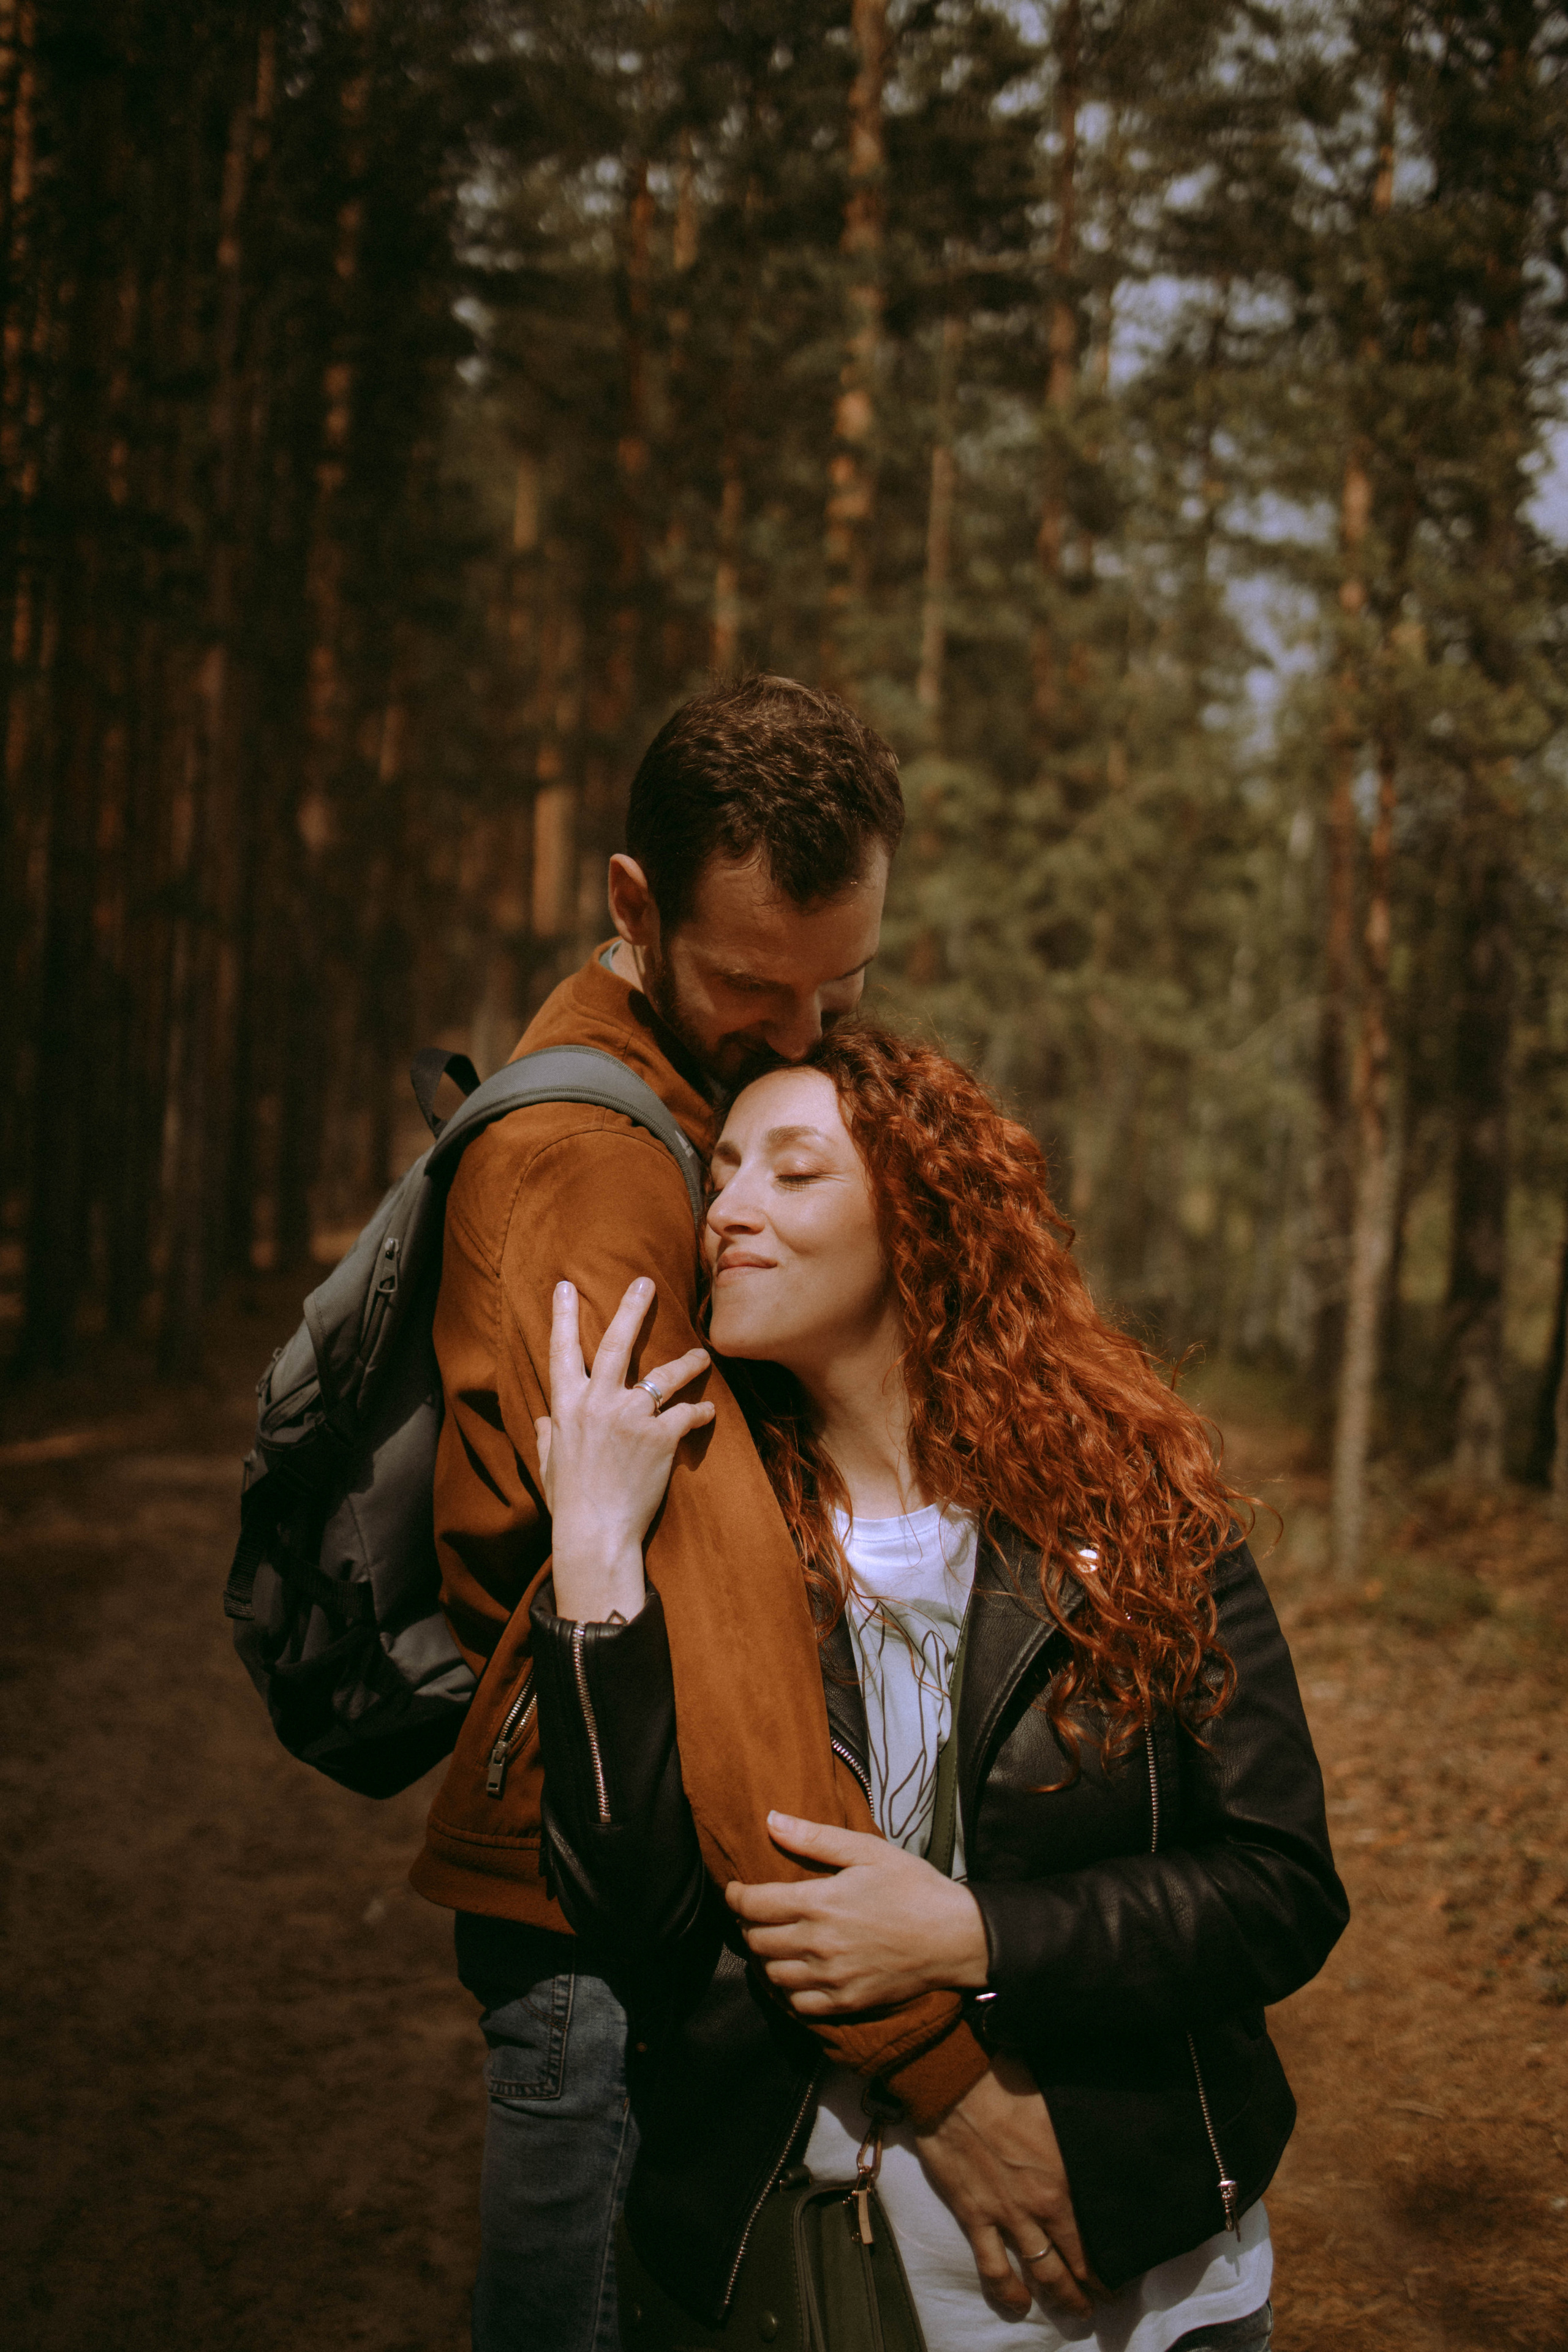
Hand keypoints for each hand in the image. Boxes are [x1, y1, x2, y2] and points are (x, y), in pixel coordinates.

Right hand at [537, 1277, 713, 1621]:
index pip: (562, 1351)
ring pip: (664, 1375)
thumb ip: (548, 1435)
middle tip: (644, 1283)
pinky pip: (688, 1414)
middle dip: (631, 1309)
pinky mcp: (660, 1437)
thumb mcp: (548, 1463)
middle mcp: (598, 1403)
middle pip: (617, 1344)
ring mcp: (631, 1418)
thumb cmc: (570, 1502)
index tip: (566, 1285)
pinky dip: (702, 1413)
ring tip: (700, 1355)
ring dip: (687, 1362)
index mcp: (567, 1407)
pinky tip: (711, 1412)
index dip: (563, 1316)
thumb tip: (546, 1418)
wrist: (595, 1533)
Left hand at [724, 1811, 989, 2011]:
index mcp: (819, 1902)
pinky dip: (786, 1992)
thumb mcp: (867, 1850)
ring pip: (772, 1975)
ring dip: (764, 1958)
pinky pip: (798, 2005)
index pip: (754, 1904)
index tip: (735, 1890)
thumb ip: (815, 1838)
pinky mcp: (846, 2002)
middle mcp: (818, 1944)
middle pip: (757, 1941)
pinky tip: (792, 1976)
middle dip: (748, 1925)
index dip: (735, 1896)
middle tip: (755, 1915)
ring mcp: (831, 1978)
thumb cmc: (913, 1887)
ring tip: (772, 1943)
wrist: (954, 1936)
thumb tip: (772, 1821)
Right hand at [914, 2056, 1095, 2320]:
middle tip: (1106, 2301)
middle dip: (1093, 2287)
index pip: (1095, 2233)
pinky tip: (1020, 2306)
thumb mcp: (1056, 2108)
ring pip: (1041, 2273)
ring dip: (1062, 2297)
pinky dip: (1008, 2292)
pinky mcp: (974, 2216)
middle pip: (1074, 2262)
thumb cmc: (1007, 2085)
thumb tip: (1100, 2142)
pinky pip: (993, 2268)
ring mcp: (1006, 2216)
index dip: (1111, 2260)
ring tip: (1076, 2311)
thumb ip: (1075, 2138)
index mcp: (1064, 2179)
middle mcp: (1039, 2206)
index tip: (1123, 2270)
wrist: (955, 2084)